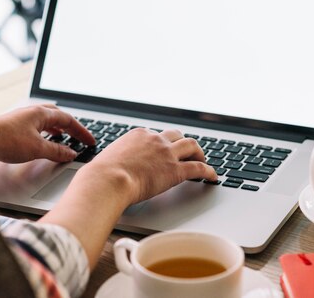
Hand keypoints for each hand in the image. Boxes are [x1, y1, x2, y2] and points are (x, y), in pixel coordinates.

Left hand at [0, 104, 94, 163]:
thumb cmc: (8, 140)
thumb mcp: (37, 149)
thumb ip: (57, 151)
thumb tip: (71, 153)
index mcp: (41, 113)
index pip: (68, 120)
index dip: (81, 132)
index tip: (90, 141)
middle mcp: (33, 111)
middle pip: (58, 115)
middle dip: (70, 126)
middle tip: (78, 137)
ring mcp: (23, 117)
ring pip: (46, 120)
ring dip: (57, 128)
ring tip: (63, 138)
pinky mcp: (15, 124)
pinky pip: (36, 125)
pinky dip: (45, 131)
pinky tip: (43, 140)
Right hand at [85, 128, 217, 204]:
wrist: (108, 180)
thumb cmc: (101, 174)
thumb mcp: (108, 159)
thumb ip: (115, 160)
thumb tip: (108, 169)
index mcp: (138, 134)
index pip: (155, 135)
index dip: (161, 144)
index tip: (164, 151)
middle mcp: (154, 139)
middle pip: (176, 135)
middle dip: (182, 143)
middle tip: (187, 152)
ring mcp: (166, 153)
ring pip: (191, 145)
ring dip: (199, 153)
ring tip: (202, 161)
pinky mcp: (175, 170)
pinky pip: (198, 168)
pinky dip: (208, 171)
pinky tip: (212, 177)